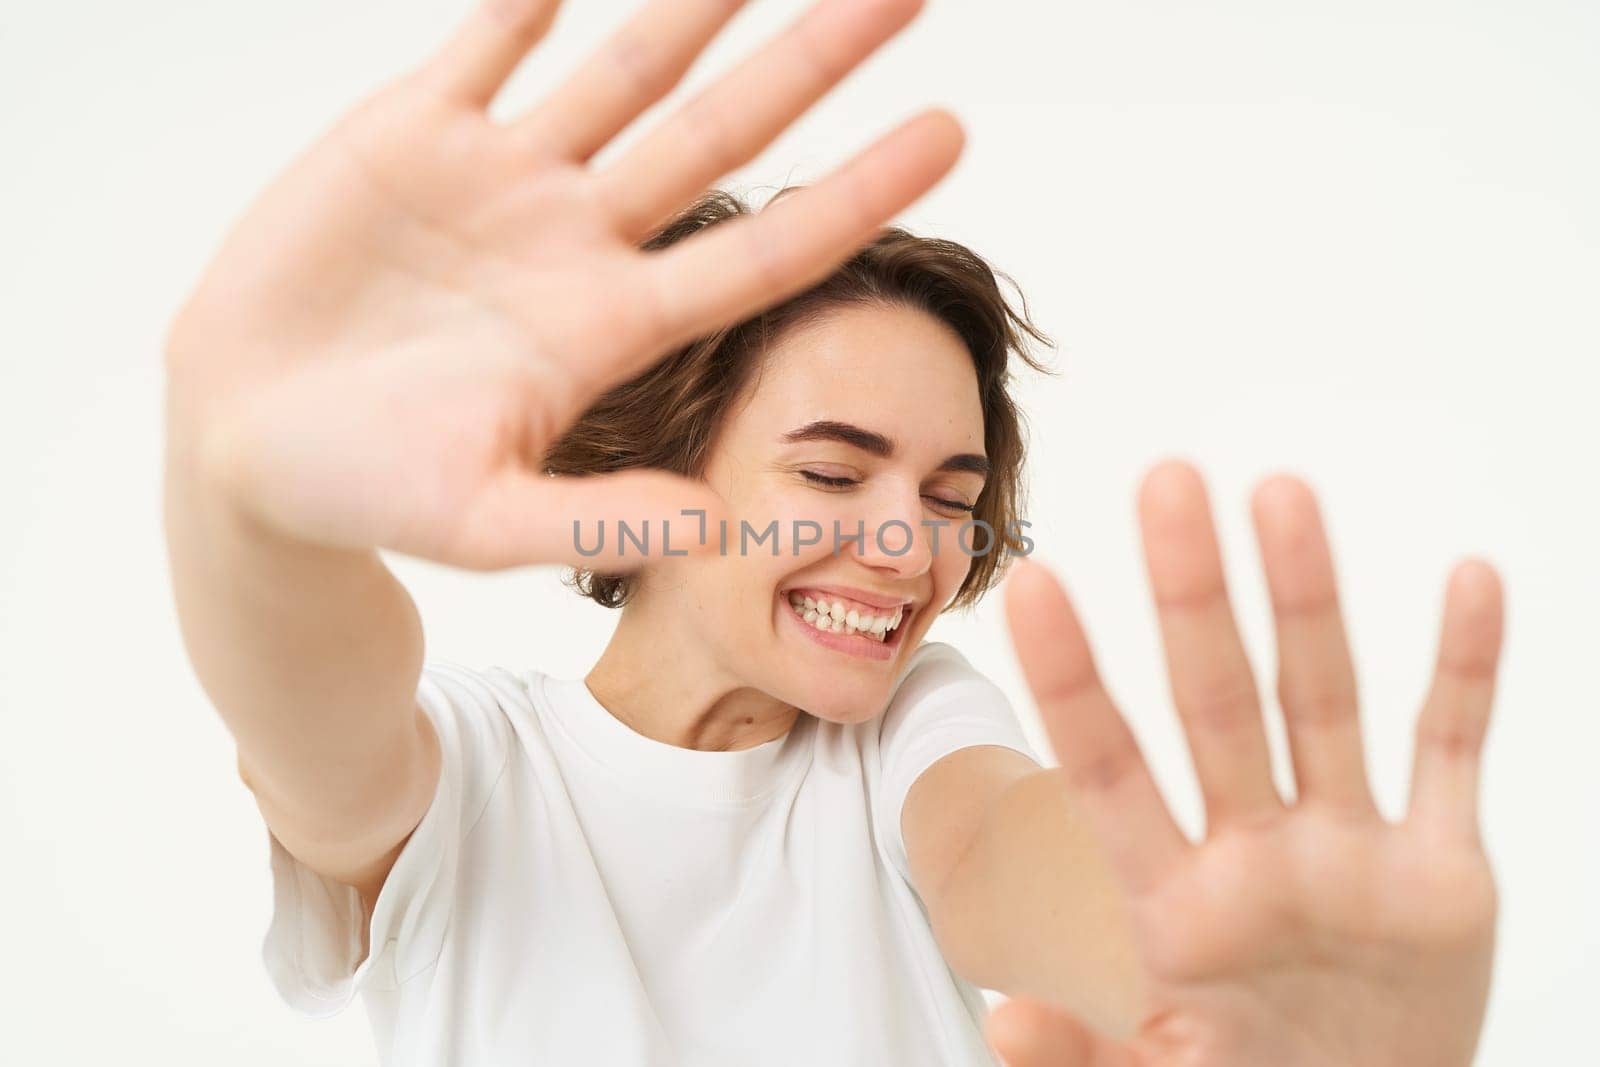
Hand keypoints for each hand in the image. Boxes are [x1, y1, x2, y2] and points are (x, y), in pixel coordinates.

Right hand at [163, 0, 961, 567]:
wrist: (247, 439)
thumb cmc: (369, 492)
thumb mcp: (483, 521)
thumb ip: (598, 524)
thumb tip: (718, 530)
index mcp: (611, 326)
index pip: (765, 251)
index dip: (858, 192)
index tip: (951, 133)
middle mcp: (579, 238)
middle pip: (720, 134)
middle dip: (812, 63)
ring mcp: (502, 179)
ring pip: (623, 70)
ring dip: (695, 3)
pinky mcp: (411, 131)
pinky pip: (487, 41)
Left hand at [994, 459, 1505, 1065]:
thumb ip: (1084, 1051)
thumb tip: (1003, 1020)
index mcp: (1170, 902)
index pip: (1106, 769)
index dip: (1071, 680)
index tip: (1030, 580)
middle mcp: (1253, 851)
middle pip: (1213, 701)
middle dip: (1190, 596)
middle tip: (1167, 479)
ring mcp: (1345, 851)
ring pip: (1321, 700)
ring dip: (1308, 600)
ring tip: (1280, 492)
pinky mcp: (1438, 871)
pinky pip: (1453, 753)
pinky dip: (1466, 672)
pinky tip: (1466, 581)